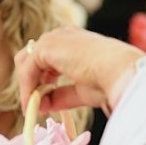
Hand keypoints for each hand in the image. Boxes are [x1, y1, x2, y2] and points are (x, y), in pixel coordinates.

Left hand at [15, 28, 145, 114]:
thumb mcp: (82, 90)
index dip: (43, 81)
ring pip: (26, 63)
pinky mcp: (45, 47)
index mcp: (75, 41)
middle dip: (31, 82)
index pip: (49, 58)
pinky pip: (27, 70)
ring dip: (27, 87)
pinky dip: (26, 89)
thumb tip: (45, 105)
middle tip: (34, 104)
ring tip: (33, 108)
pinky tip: (32, 105)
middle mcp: (62, 36)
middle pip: (32, 57)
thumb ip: (62, 95)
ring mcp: (53, 39)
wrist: (119, 72)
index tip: (44, 103)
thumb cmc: (110, 80)